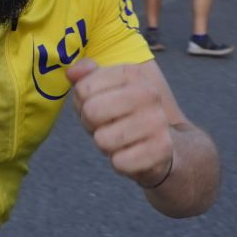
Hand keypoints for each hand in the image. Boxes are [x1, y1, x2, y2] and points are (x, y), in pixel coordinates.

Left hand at [65, 58, 171, 186]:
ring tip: (120, 139)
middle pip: (91, 111)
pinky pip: (119, 162)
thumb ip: (85, 78)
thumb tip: (72, 73)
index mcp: (132, 73)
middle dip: (91, 124)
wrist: (164, 144)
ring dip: (105, 145)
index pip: (83, 89)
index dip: (83, 103)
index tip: (98, 106)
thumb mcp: (103, 92)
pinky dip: (120, 163)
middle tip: (106, 126)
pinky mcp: (161, 150)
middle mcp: (149, 93)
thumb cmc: (124, 115)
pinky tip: (132, 154)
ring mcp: (158, 121)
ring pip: (103, 140)